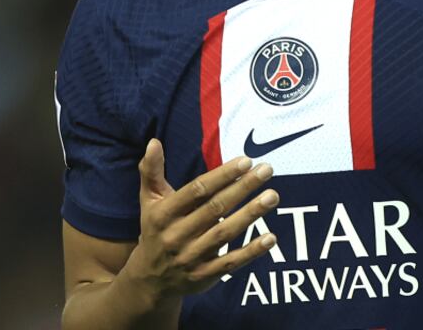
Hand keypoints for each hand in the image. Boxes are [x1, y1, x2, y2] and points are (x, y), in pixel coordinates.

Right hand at [120, 139, 279, 302]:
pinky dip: (251, 252)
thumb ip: (151, 172)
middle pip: (215, 209)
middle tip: (267, 170)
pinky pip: (230, 263)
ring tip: (273, 196)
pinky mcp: (204, 276)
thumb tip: (154, 142)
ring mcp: (190, 258)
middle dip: (242, 188)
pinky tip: (271, 238)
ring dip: (250, 214)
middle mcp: (176, 236)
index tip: (246, 161)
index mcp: (163, 214)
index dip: (222, 176)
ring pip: (225, 234)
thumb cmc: (155, 230)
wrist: (149, 281)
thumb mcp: (149, 202)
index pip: (197, 191)